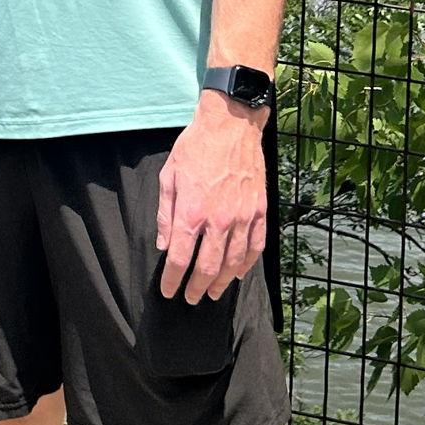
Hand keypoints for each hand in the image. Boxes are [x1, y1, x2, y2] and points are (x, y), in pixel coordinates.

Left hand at [157, 91, 268, 303]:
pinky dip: (246, 264)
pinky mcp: (259, 210)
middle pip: (207, 268)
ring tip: (213, 293)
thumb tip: (165, 246)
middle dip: (196, 288)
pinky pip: (256, 246)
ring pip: (233, 262)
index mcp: (192, 212)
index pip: (180, 259)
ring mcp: (243, 217)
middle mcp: (219, 220)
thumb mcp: (168, 177)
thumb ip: (166, 215)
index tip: (168, 290)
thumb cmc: (195, 148)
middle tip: (190, 298)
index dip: (172, 280)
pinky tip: (238, 273)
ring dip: (221, 282)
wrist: (231, 125)